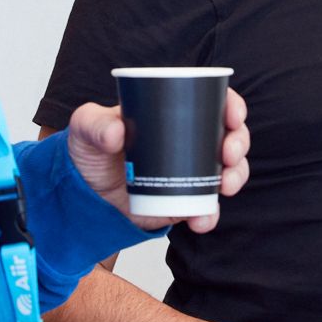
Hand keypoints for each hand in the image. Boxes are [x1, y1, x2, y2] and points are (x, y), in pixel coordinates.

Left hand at [64, 90, 249, 231]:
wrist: (82, 194)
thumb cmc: (90, 150)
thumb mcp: (85, 127)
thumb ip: (94, 124)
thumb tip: (116, 132)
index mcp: (174, 113)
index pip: (213, 102)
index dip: (233, 106)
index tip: (233, 116)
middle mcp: (190, 141)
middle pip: (230, 136)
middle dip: (239, 144)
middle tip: (228, 155)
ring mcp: (190, 172)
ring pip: (229, 171)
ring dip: (235, 177)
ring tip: (224, 186)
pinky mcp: (184, 201)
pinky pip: (207, 208)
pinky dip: (210, 214)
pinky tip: (202, 218)